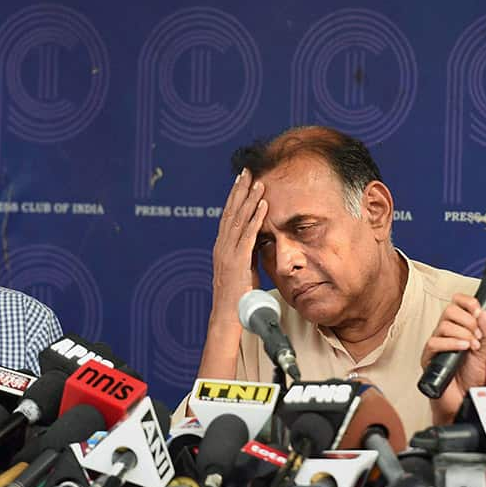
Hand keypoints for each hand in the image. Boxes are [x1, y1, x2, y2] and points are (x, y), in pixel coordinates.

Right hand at [210, 168, 267, 325]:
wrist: (228, 315)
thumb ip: (247, 252)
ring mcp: (228, 253)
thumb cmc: (237, 295)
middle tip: (246, 171)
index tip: (241, 180)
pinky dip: (256, 218)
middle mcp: (222, 246)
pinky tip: (263, 205)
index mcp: (221, 247)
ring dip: (250, 199)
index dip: (234, 197)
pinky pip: (248, 235)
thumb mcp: (242, 268)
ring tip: (259, 182)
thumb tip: (257, 239)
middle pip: (231, 212)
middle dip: (240, 190)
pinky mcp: (238, 261)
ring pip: (239, 219)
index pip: (228, 216)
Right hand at [421, 293, 485, 423]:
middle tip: (477, 335)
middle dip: (468, 321)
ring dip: (463, 334)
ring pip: (443, 326)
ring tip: (472, 347)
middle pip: (449, 310)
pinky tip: (463, 349)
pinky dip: (452, 343)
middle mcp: (444, 334)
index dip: (467, 302)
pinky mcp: (428, 358)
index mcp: (456, 328)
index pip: (456, 303)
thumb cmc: (469, 377)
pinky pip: (434, 343)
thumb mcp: (484, 351)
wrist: (463, 399)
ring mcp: (435, 345)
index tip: (478, 311)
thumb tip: (484, 312)